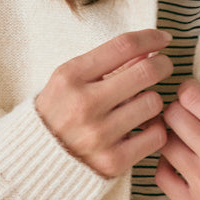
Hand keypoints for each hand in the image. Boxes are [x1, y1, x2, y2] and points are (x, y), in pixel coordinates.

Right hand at [33, 29, 173, 178]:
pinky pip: (156, 136)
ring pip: (154, 103)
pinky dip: (154, 129)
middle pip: (146, 72)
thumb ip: (107, 63)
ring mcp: (98, 135)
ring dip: (154, 101)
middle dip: (163, 65)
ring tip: (142, 104)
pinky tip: (143, 128)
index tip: (164, 39)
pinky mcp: (112, 161)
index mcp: (70, 77)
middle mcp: (84, 104)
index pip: (123, 46)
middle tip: (164, 67)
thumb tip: (149, 50)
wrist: (35, 161)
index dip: (151, 38)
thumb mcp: (71, 80)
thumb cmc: (59, 112)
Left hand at [155, 70, 199, 199]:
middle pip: (173, 117)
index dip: (188, 92)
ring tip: (184, 143)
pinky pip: (162, 176)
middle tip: (186, 119)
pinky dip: (166, 167)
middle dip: (177, 113)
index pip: (191, 97)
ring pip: (165, 144)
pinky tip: (179, 165)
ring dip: (172, 139)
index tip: (192, 97)